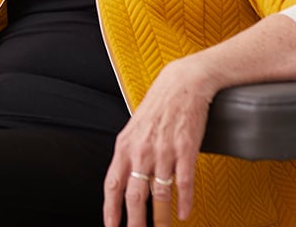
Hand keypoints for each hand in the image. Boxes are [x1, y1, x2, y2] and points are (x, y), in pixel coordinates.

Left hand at [102, 58, 213, 225]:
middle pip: (134, 196)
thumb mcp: (135, 128)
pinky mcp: (186, 149)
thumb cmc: (159, 105)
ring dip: (161, 219)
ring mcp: (164, 151)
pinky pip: (183, 182)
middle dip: (135, 223)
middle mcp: (142, 150)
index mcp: (125, 145)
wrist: (183, 83)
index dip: (110, 209)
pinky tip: (185, 214)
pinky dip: (184, 202)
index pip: (112, 184)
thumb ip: (129, 153)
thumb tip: (123, 179)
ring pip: (160, 194)